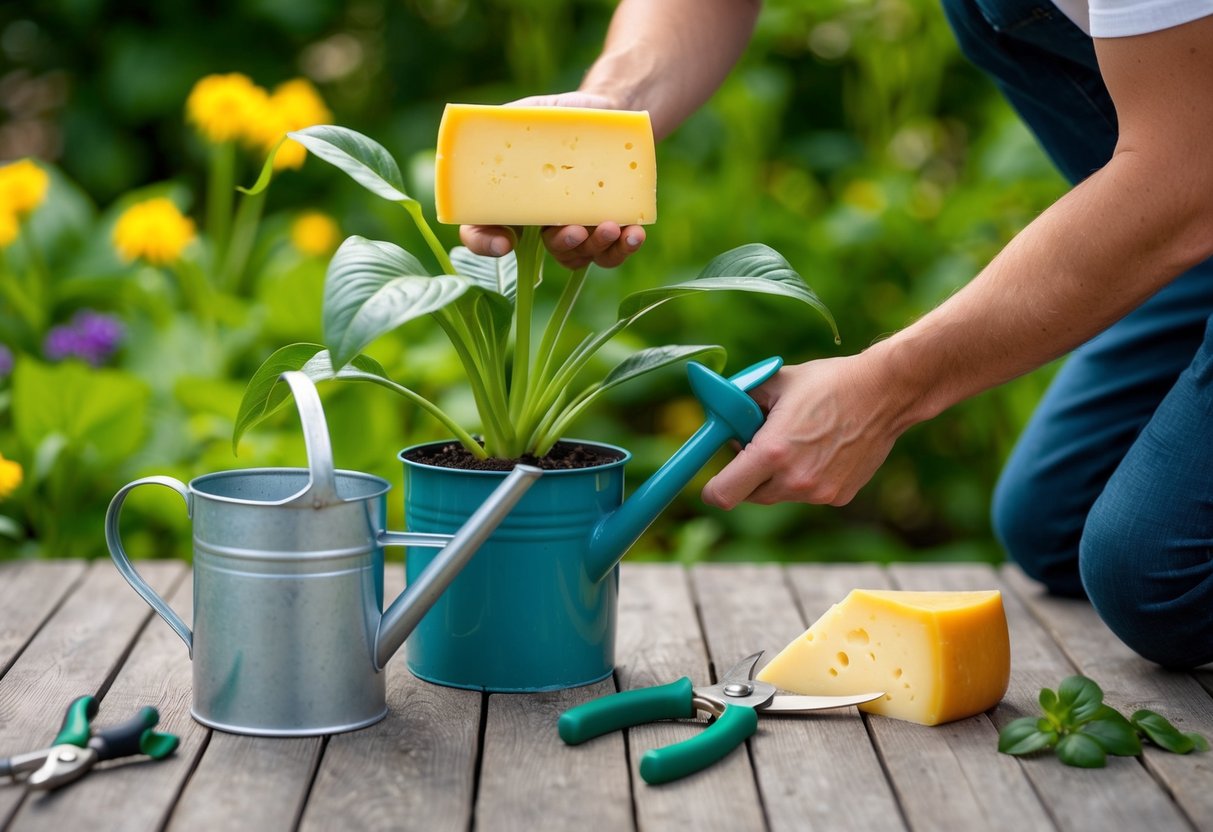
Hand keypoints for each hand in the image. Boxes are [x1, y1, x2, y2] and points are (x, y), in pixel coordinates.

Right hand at [459, 91, 647, 269]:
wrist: (607, 113)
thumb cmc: (561, 115)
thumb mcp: (530, 112)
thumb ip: (506, 124)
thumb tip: (486, 126)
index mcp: (509, 198)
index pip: (481, 231)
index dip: (484, 243)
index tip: (503, 243)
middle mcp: (537, 223)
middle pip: (540, 250)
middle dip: (562, 244)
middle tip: (576, 230)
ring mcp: (572, 230)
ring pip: (577, 256)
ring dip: (595, 246)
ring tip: (611, 225)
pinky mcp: (604, 231)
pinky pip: (610, 255)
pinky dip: (622, 249)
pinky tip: (634, 233)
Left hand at [701, 356, 903, 507]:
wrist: (885, 393)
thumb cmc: (829, 383)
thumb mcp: (776, 383)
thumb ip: (740, 401)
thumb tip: (718, 411)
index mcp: (773, 452)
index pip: (723, 494)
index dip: (712, 489)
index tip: (714, 478)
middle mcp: (794, 480)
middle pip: (747, 496)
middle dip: (744, 476)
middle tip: (756, 446)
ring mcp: (818, 493)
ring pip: (777, 494)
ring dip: (776, 476)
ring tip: (795, 441)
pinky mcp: (838, 497)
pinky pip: (806, 494)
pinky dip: (804, 477)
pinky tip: (820, 450)